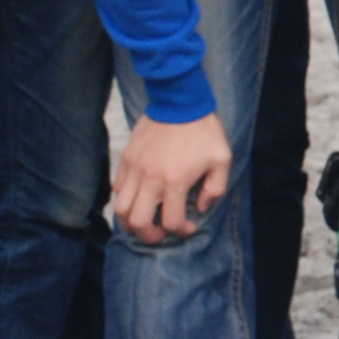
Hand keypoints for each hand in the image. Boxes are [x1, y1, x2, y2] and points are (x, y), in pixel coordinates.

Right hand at [112, 110, 234, 244]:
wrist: (179, 102)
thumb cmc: (203, 131)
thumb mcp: (222, 159)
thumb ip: (216, 188)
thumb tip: (201, 208)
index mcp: (175, 181)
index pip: (171, 222)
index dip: (181, 231)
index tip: (188, 225)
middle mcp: (151, 179)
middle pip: (138, 222)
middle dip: (149, 236)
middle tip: (160, 233)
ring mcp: (135, 169)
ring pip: (120, 208)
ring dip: (130, 221)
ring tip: (144, 221)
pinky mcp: (126, 159)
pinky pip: (117, 188)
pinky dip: (124, 200)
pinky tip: (138, 198)